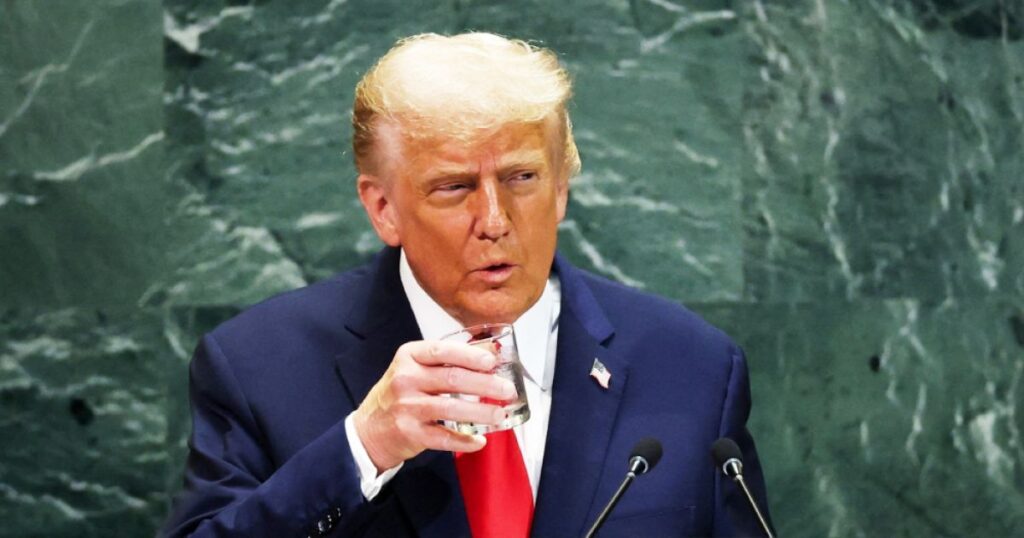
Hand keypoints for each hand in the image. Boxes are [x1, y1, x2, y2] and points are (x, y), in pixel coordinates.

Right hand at [352, 340, 516, 471]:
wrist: (368, 428)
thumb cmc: (399, 393)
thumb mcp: (414, 367)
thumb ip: (447, 360)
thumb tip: (489, 352)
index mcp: (409, 357)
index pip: (441, 351)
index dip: (469, 355)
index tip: (491, 361)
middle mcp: (406, 380)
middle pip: (452, 379)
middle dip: (485, 384)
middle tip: (507, 389)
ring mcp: (407, 408)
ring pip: (450, 409)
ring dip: (480, 412)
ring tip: (500, 413)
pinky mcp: (410, 433)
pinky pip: (443, 437)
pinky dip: (464, 440)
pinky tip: (479, 440)